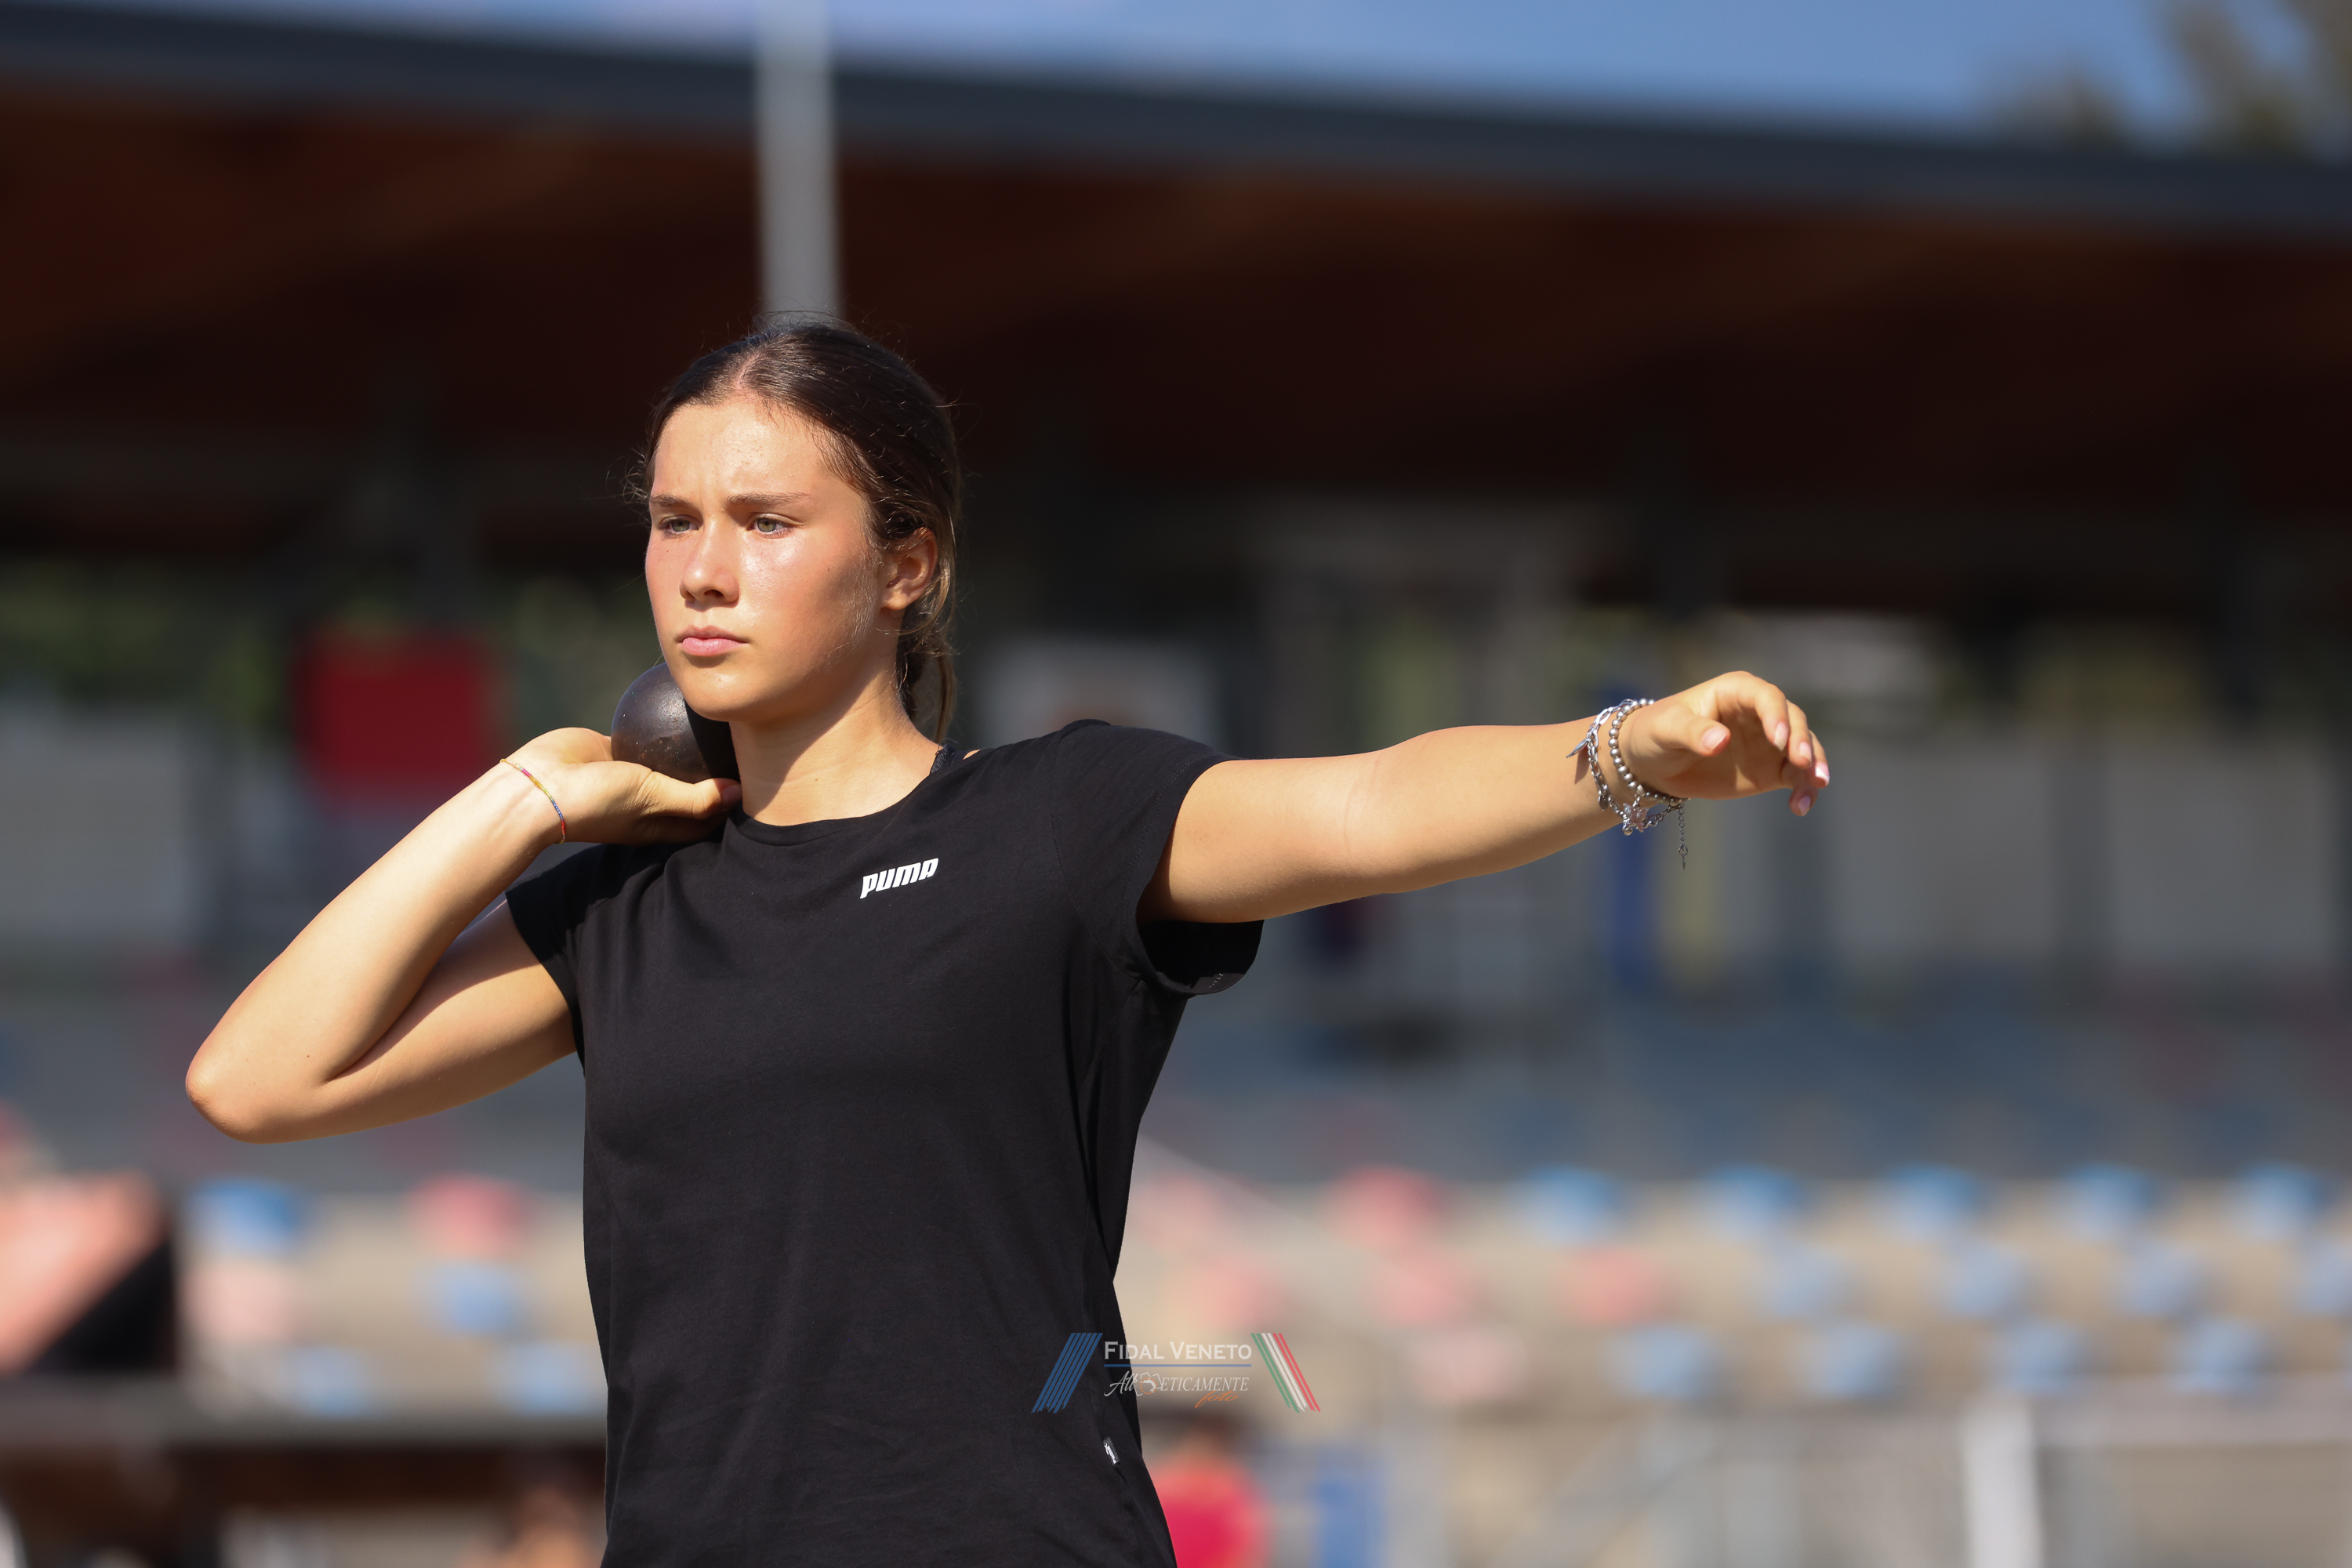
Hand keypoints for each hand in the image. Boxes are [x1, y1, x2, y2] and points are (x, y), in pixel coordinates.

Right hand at [507, 728, 740, 843]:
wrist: (536, 786)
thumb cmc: (597, 802)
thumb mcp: (652, 799)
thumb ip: (695, 798)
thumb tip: (740, 794)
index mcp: (661, 822)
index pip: (706, 817)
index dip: (731, 804)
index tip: (759, 781)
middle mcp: (649, 802)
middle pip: (692, 786)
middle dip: (716, 771)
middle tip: (745, 741)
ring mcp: (632, 776)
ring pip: (669, 758)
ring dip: (689, 743)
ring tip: (720, 716)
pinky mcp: (615, 751)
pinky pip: (644, 735)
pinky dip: (659, 722)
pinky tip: (680, 698)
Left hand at [1611, 672, 1829, 815]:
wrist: (1654, 763)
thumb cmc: (1656, 733)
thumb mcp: (1667, 729)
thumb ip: (1693, 732)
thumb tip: (1720, 741)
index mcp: (1735, 692)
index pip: (1765, 696)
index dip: (1776, 715)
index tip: (1778, 739)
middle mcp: (1759, 712)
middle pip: (1792, 719)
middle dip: (1801, 739)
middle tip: (1802, 763)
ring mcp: (1769, 741)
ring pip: (1803, 746)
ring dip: (1814, 764)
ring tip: (1816, 784)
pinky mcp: (1771, 769)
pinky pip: (1796, 776)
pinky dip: (1804, 789)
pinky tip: (1800, 806)